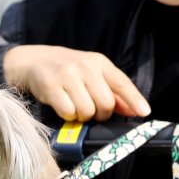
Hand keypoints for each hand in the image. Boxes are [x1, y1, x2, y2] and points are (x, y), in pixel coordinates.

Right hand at [4, 44, 150, 120]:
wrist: (33, 61)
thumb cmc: (67, 71)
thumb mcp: (91, 74)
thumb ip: (112, 91)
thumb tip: (133, 110)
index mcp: (99, 62)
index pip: (122, 83)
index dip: (134, 100)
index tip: (144, 113)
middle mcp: (85, 66)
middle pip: (106, 104)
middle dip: (101, 115)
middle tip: (91, 112)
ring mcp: (68, 76)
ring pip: (87, 111)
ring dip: (82, 117)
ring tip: (75, 109)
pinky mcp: (51, 86)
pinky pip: (68, 112)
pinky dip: (68, 116)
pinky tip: (64, 108)